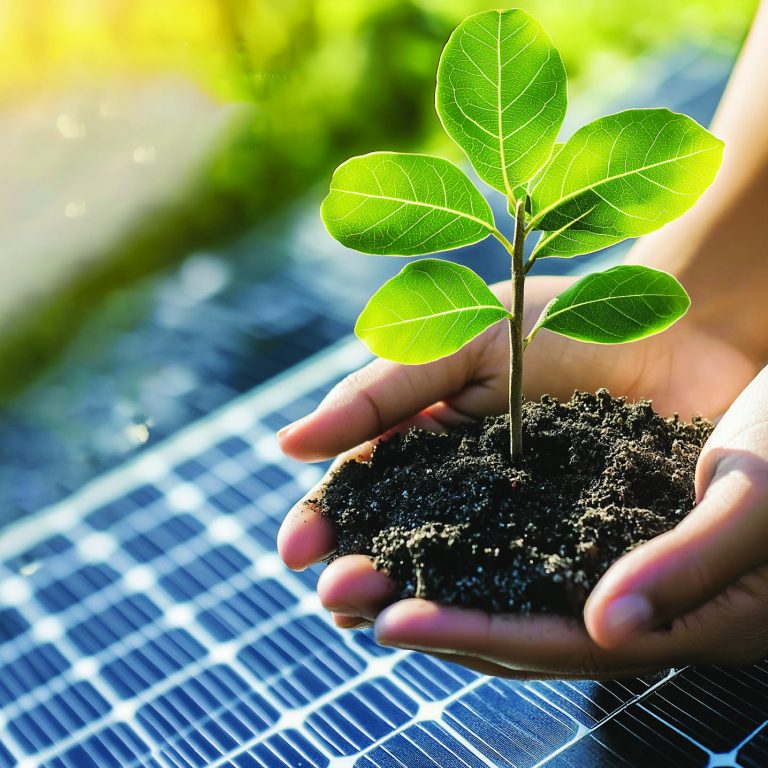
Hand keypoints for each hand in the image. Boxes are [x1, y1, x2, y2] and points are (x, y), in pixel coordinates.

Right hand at [278, 274, 762, 677]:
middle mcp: (463, 496)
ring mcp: (518, 531)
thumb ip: (382, 392)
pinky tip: (467, 628)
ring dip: (412, 606)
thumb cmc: (560, 321)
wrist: (675, 330)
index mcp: (425, 444)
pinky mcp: (575, 555)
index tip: (297, 548)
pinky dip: (495, 612)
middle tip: (341, 595)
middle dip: (361, 575)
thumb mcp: (461, 341)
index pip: (359, 492)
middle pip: (398, 548)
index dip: (325, 521)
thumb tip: (288, 445)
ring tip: (383, 623)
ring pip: (452, 581)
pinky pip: (529, 591)